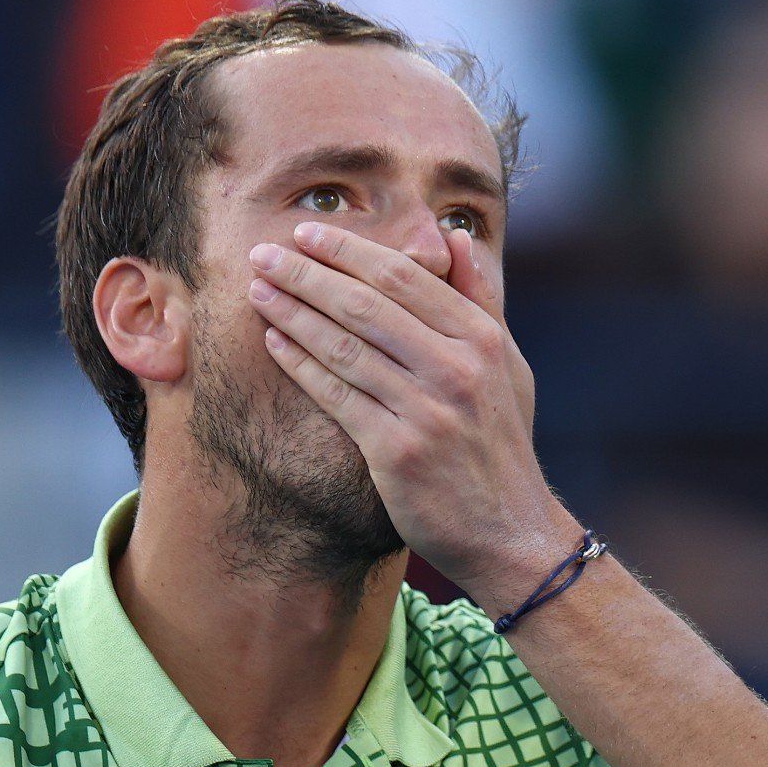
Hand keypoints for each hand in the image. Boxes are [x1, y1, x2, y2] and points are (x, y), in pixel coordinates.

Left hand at [246, 222, 572, 590]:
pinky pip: (337, 396)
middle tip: (263, 253)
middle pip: (367, 304)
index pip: (404, 277)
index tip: (307, 233)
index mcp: (482, 338)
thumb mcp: (508, 365)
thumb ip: (483, 299)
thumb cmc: (501, 443)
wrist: (509, 532)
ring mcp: (427, 410)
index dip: (349, 251)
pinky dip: (301, 364)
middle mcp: (457, 368)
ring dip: (293, 313)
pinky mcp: (397, 452)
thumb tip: (455, 236)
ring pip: (345, 346)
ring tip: (258, 290)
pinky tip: (274, 342)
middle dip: (307, 273)